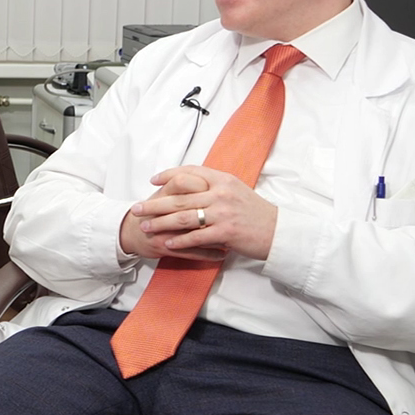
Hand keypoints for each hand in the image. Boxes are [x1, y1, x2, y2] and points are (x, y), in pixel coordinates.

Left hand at [128, 165, 278, 260]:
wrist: (277, 231)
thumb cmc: (255, 212)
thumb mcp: (237, 190)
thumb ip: (215, 186)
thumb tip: (191, 184)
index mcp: (223, 180)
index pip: (190, 171)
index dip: (168, 174)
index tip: (153, 180)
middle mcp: (221, 193)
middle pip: (179, 197)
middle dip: (154, 203)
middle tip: (136, 208)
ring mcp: (223, 213)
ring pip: (184, 217)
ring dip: (161, 223)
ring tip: (146, 226)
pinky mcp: (226, 232)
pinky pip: (196, 236)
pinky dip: (180, 240)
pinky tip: (167, 242)